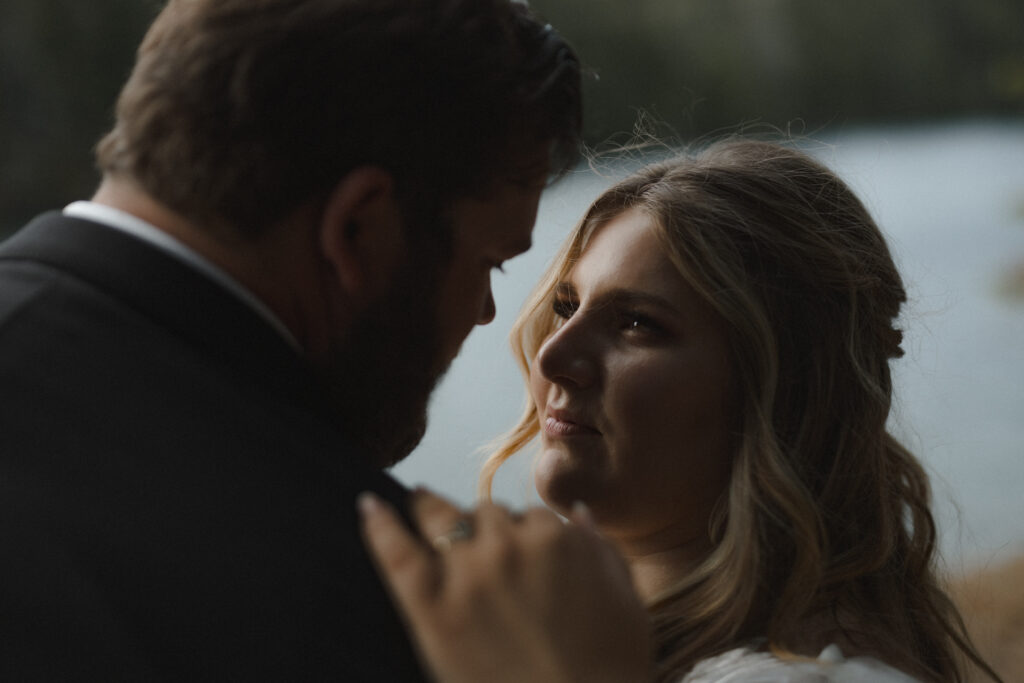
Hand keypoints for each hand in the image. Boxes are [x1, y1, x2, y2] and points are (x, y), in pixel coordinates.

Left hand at [359, 489, 651, 682]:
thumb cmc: (611, 667)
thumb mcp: (625, 599)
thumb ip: (600, 548)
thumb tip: (577, 516)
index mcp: (556, 538)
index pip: (529, 516)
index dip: (524, 536)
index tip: (519, 553)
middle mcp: (509, 546)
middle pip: (486, 515)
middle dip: (485, 529)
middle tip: (479, 549)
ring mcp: (467, 576)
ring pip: (444, 520)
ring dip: (434, 513)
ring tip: (417, 503)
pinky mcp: (432, 610)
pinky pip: (397, 553)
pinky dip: (379, 525)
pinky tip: (368, 505)